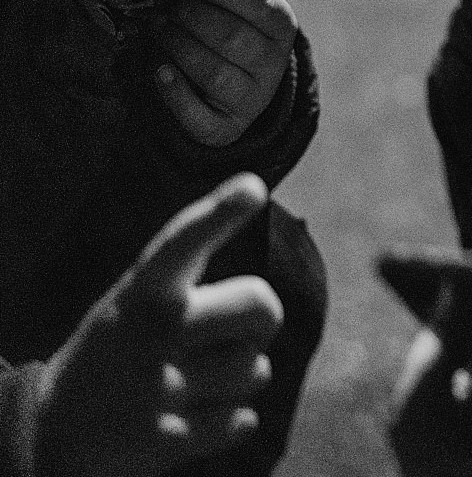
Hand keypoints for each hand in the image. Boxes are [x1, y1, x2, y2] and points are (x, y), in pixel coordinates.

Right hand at [35, 174, 283, 476]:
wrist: (50, 437)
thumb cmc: (113, 352)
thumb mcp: (130, 301)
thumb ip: (183, 270)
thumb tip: (252, 209)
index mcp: (139, 294)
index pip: (182, 242)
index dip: (218, 214)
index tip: (251, 189)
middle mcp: (152, 334)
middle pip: (263, 306)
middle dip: (260, 319)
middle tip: (235, 329)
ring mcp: (160, 389)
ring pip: (257, 369)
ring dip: (239, 375)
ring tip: (195, 378)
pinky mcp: (169, 441)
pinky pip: (243, 420)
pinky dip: (228, 421)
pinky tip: (190, 416)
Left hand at [152, 0, 297, 147]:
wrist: (238, 92)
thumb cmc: (230, 33)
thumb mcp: (238, 9)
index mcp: (283, 28)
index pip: (255, 4)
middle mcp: (274, 66)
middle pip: (231, 37)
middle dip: (191, 17)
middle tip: (167, 8)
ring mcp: (252, 100)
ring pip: (213, 73)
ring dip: (178, 46)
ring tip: (158, 28)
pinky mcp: (226, 127)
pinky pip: (198, 115)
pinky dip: (175, 93)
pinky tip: (160, 71)